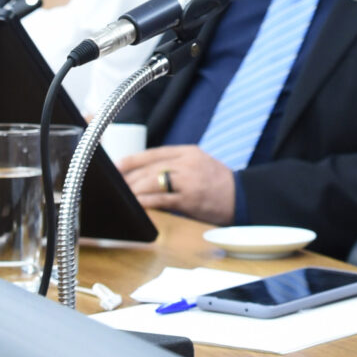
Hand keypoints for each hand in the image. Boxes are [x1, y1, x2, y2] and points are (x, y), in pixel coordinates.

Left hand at [120, 146, 235, 224]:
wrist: (241, 197)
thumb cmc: (217, 182)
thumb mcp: (199, 163)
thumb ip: (176, 164)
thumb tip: (146, 172)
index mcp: (189, 152)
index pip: (154, 152)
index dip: (132, 160)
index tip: (117, 166)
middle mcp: (188, 163)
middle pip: (150, 168)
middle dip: (129, 177)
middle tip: (116, 185)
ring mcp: (189, 181)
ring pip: (152, 182)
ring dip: (134, 190)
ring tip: (123, 196)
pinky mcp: (190, 199)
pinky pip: (161, 199)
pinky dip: (146, 202)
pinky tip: (137, 205)